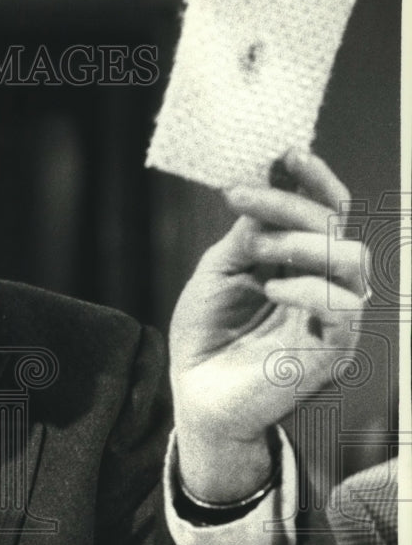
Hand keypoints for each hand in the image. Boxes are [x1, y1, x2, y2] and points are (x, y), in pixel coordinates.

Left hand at [169, 148, 366, 502]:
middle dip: (288, 203)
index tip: (286, 151)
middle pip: (335, 225)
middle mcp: (324, 284)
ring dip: (298, 241)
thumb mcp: (219, 272)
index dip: (314, 177)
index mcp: (301, 263)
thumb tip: (267, 187)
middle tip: (240, 200)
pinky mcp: (333, 350)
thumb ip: (248, 235)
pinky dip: (308, 288)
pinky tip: (271, 289)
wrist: (196, 393)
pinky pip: (344, 306)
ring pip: (349, 257)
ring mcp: (334, 316)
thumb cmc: (207, 334)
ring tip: (254, 253)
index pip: (326, 211)